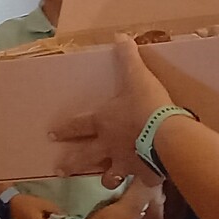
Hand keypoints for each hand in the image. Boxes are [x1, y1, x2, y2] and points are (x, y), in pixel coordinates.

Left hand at [52, 34, 173, 187]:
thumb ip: (127, 57)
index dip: (64, 129)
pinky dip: (141, 181)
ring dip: (105, 176)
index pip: (77, 126)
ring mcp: (125, 164)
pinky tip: (144, 182)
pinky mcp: (144, 175)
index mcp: (103, 122)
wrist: (167, 135)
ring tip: (103, 180)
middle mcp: (108, 146)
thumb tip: (120, 36)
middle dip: (71, 163)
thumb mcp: (137, 76)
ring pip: (109, 175)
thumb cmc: (147, 104)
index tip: (51, 135)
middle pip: (85, 157)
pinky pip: (140, 181)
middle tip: (60, 170)